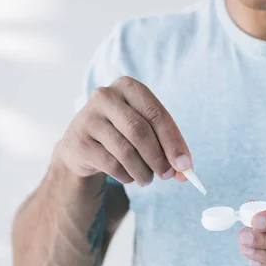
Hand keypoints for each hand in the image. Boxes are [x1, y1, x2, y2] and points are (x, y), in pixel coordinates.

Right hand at [56, 76, 191, 185]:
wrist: (82, 145)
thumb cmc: (122, 134)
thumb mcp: (147, 132)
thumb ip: (168, 148)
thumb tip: (186, 170)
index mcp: (128, 86)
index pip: (156, 114)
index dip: (173, 141)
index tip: (185, 165)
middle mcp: (105, 96)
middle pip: (140, 131)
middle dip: (159, 158)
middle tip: (168, 175)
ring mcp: (88, 118)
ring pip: (126, 150)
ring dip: (143, 171)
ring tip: (148, 179)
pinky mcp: (79, 141)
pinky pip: (111, 164)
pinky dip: (126, 175)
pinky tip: (128, 176)